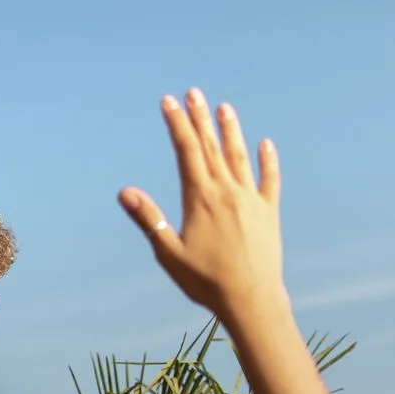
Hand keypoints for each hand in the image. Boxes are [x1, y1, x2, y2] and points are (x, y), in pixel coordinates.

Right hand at [119, 90, 282, 319]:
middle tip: (193, 92)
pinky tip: (266, 145)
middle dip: (200, 118)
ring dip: (231, 131)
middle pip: (211, 147)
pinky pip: (270, 181)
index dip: (177, 124)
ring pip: (240, 157)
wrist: (252, 300)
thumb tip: (124, 192)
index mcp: (200, 199)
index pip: (186, 151)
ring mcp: (251, 200)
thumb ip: (149, 219)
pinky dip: (268, 162)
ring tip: (224, 108)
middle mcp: (227, 192)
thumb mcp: (169, 253)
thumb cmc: (205, 282)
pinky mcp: (269, 213)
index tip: (169, 102)